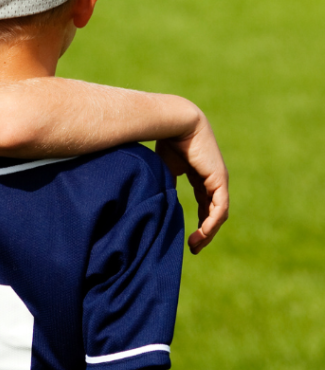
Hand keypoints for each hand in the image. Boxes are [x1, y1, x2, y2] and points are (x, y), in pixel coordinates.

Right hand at [155, 109, 227, 252]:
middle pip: (213, 211)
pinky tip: (202, 234)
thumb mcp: (163, 168)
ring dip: (207, 232)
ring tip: (195, 245)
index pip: (204, 202)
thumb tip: (151, 202)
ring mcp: (218, 179)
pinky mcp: (218, 180)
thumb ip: (163, 185)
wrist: (175, 121)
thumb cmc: (165, 139)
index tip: (188, 237)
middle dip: (204, 231)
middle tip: (193, 247)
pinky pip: (219, 207)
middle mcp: (213, 178)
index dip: (198, 221)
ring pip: (218, 213)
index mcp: (200, 174)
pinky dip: (211, 223)